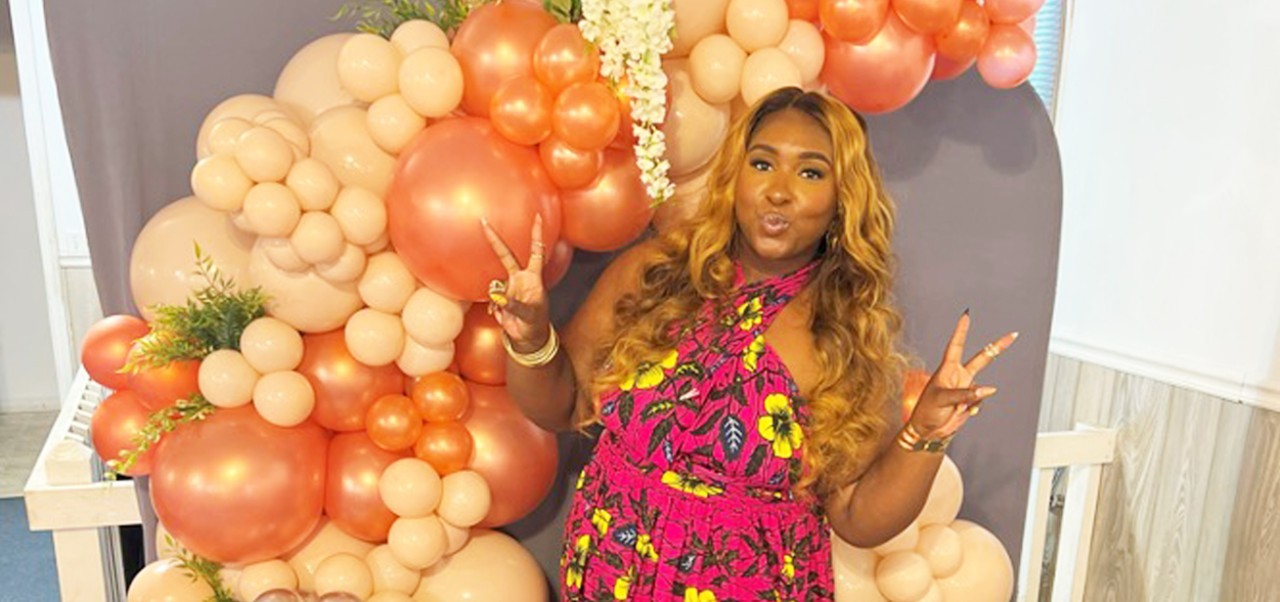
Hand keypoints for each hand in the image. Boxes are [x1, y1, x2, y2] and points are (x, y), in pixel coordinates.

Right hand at [481, 215, 550, 351]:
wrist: (529, 338)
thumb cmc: (535, 323)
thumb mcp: (529, 314)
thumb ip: (514, 305)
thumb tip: (499, 298)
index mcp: (532, 277)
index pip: (536, 251)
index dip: (536, 234)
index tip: (537, 216)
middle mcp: (519, 278)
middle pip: (506, 255)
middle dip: (495, 240)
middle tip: (484, 222)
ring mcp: (508, 288)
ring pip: (496, 286)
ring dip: (500, 300)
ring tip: (509, 314)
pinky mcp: (500, 299)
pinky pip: (492, 300)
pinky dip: (496, 309)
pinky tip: (502, 318)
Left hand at [909, 312, 1017, 437]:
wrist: (928, 431)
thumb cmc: (926, 411)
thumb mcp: (943, 399)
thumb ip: (966, 394)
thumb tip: (989, 390)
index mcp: (947, 369)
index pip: (956, 345)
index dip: (962, 331)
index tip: (966, 316)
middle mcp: (958, 376)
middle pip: (982, 358)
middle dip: (997, 347)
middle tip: (1012, 335)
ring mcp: (966, 388)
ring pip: (983, 386)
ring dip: (977, 396)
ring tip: (959, 407)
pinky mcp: (970, 401)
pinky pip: (981, 401)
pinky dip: (975, 407)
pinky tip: (962, 412)